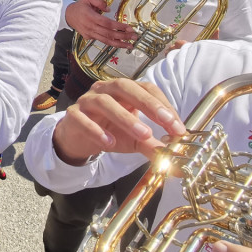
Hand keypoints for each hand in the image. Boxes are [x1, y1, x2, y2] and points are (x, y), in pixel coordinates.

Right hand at [51, 78, 185, 164]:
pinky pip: (83, 119)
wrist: (79, 138)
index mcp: (124, 91)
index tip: (178, 127)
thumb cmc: (110, 132)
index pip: (145, 88)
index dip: (163, 104)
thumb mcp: (135, 140)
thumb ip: (154, 146)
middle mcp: (105, 90)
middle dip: (147, 104)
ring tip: (143, 134)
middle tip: (166, 123)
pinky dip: (97, 130)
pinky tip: (109, 143)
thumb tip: (177, 164)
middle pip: (125, 87)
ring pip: (104, 101)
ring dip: (125, 117)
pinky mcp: (73, 115)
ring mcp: (87, 101)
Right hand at [65, 0, 137, 47]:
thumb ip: (99, 1)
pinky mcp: (88, 37)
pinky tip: (120, 44)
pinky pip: (102, 41)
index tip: (130, 28)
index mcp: (91, 17)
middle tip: (135, 37)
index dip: (119, 27)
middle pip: (109, 34)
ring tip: (130, 45)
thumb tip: (108, 9)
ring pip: (106, 41)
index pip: (108, 23)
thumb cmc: (80, 6)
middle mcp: (90, 27)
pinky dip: (111, 43)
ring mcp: (89, 33)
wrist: (68, 15)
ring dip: (119, 44)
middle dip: (123, 36)